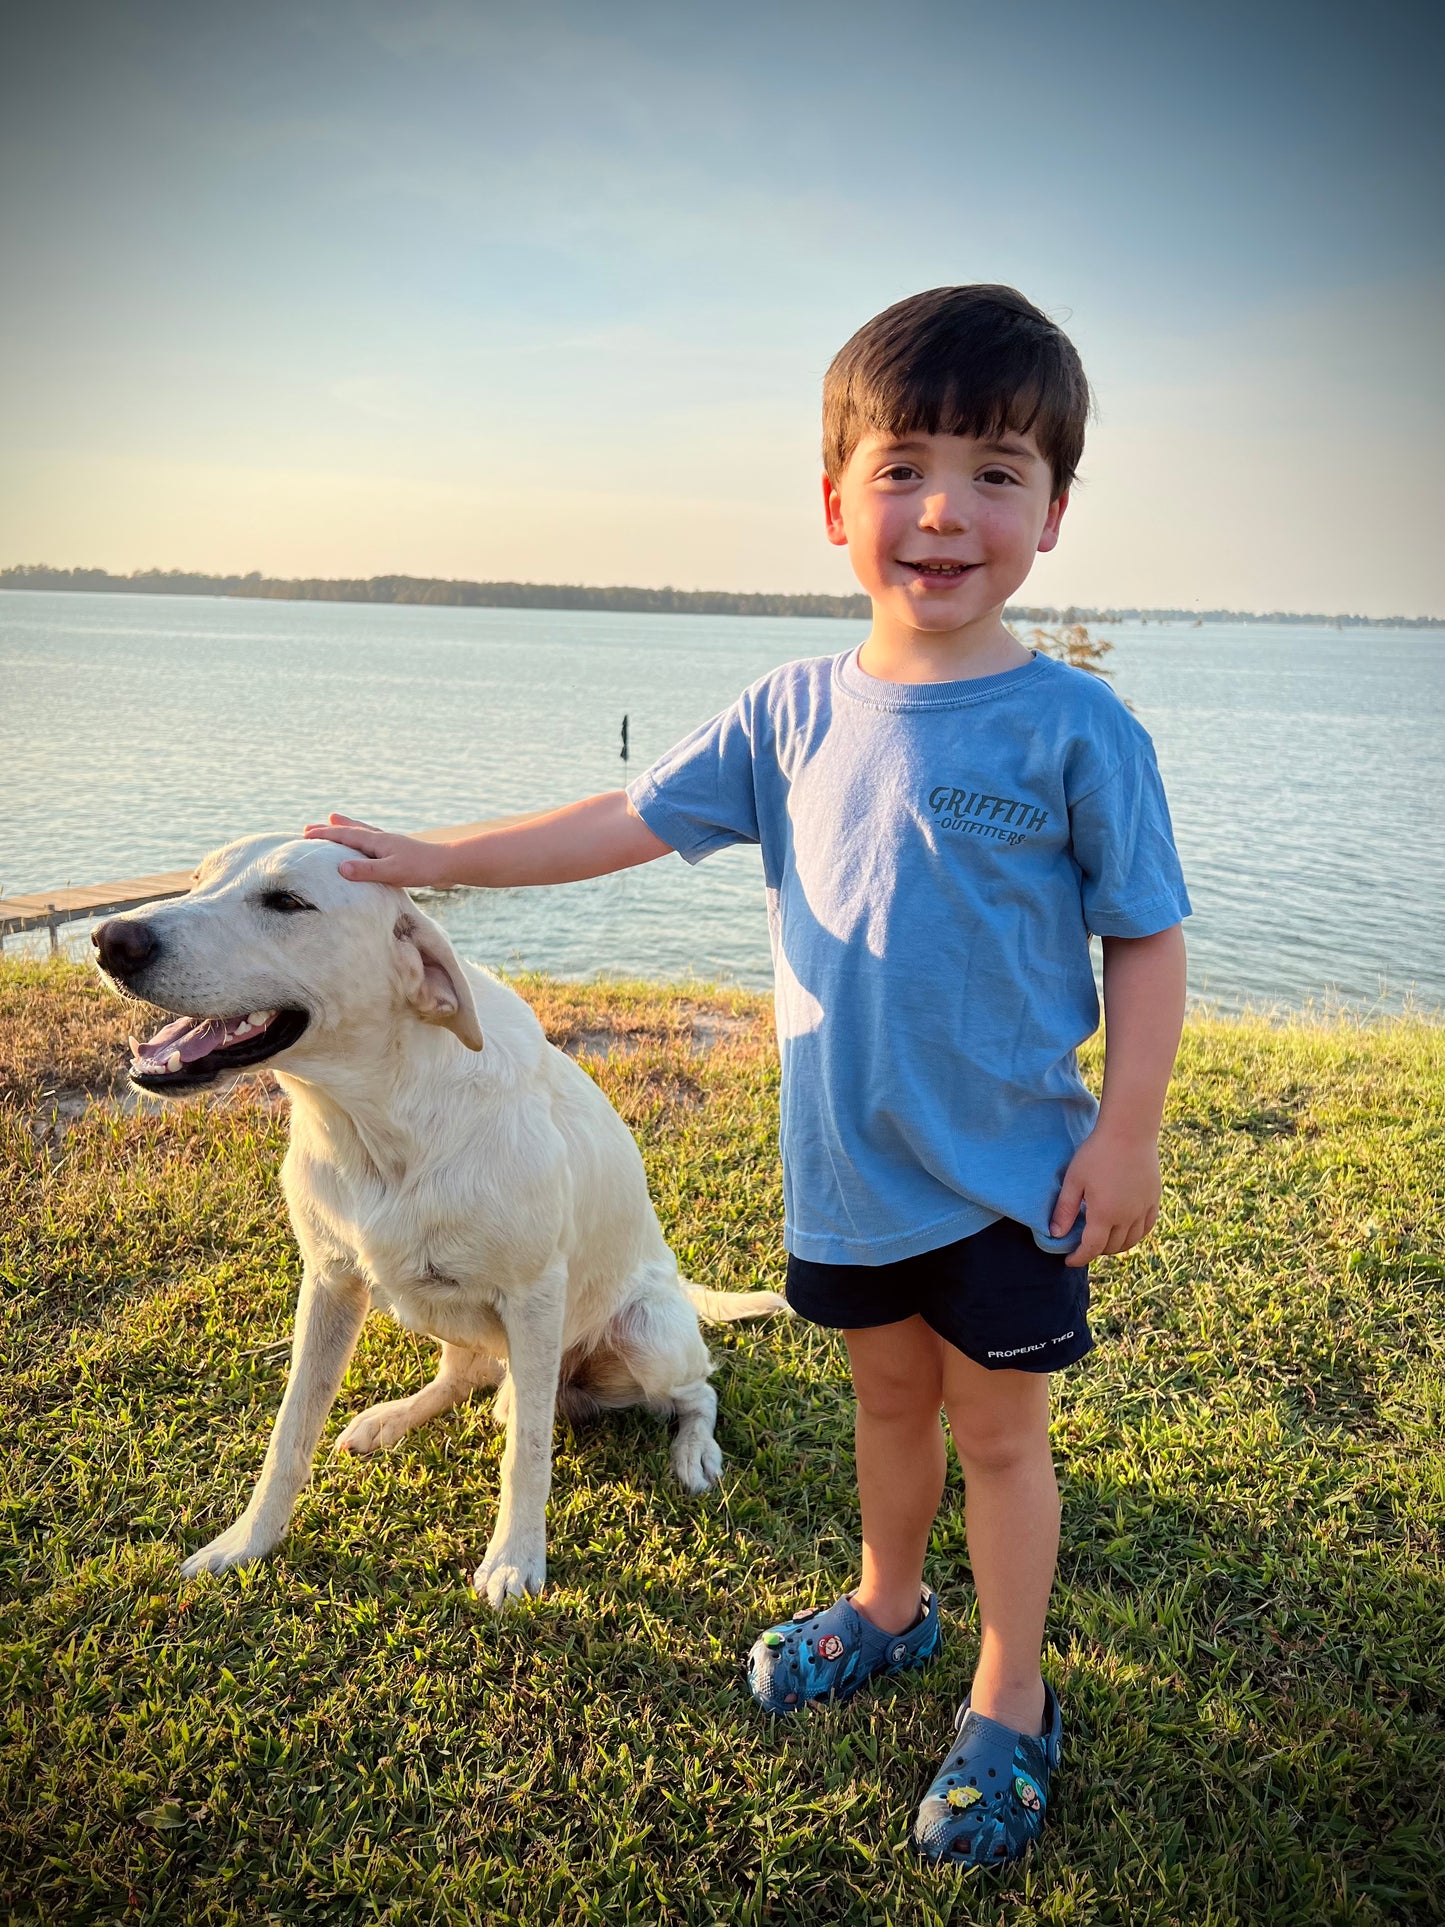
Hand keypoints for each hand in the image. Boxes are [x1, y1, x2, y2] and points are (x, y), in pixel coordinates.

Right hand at [302, 813, 448, 888]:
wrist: (448, 865)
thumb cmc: (421, 868)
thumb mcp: (391, 872)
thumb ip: (366, 871)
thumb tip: (340, 868)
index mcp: (376, 842)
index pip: (344, 837)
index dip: (324, 836)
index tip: (304, 835)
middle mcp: (381, 839)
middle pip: (349, 831)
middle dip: (329, 830)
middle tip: (308, 827)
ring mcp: (389, 844)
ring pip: (361, 832)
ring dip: (345, 828)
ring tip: (334, 819)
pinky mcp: (397, 851)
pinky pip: (372, 841)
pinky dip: (362, 838)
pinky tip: (365, 843)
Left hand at [1050, 1125, 1160, 1268]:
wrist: (1129, 1132)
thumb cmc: (1097, 1153)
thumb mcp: (1074, 1180)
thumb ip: (1065, 1210)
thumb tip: (1056, 1235)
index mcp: (1104, 1215)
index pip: (1091, 1248)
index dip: (1079, 1258)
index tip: (1069, 1260)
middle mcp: (1126, 1217)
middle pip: (1111, 1247)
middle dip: (1095, 1251)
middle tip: (1082, 1245)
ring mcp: (1143, 1209)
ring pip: (1131, 1241)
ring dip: (1115, 1246)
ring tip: (1102, 1240)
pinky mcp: (1153, 1199)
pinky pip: (1146, 1227)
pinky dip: (1135, 1235)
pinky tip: (1126, 1231)